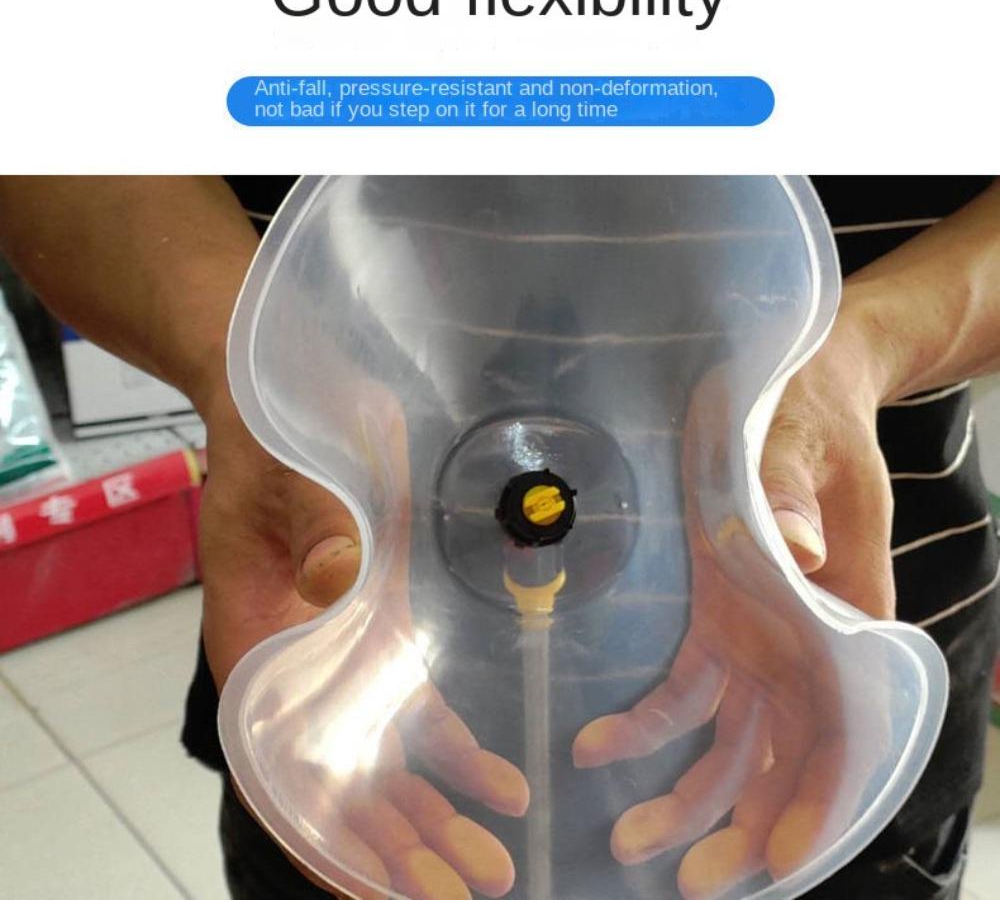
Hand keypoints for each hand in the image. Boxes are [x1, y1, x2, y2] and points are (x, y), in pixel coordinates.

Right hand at [197, 387, 527, 898]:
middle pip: (343, 782)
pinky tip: (502, 787)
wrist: (288, 412)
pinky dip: (456, 756)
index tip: (374, 890)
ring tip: (489, 867)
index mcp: (256, 649)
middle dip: (399, 847)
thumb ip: (314, 527)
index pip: (282, 768)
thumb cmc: (274, 444)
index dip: (326, 836)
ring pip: (384, 762)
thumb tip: (337, 584)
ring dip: (431, 820)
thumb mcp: (286, 477)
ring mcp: (343, 659)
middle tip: (462, 892)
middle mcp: (298, 672)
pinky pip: (418, 712)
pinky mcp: (383, 635)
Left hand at [572, 301, 893, 898]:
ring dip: (690, 797)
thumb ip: (797, 496)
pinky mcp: (716, 616)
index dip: (816, 800)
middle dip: (739, 824)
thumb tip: (792, 552)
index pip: (842, 728)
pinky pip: (686, 691)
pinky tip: (603, 745)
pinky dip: (651, 728)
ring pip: (730, 739)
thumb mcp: (810, 445)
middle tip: (686, 877)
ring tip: (632, 837)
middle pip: (782, 754)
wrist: (802, 385)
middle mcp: (799, 636)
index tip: (777, 861)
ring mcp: (755, 633)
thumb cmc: (815, 414)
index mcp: (839, 607)